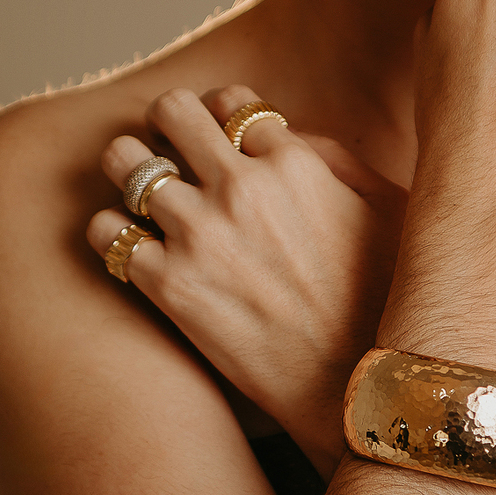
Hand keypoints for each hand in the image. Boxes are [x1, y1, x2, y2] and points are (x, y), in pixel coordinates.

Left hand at [87, 85, 406, 477]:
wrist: (359, 394)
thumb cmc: (387, 303)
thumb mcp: (389, 210)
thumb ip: (336, 160)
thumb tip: (287, 136)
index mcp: (295, 162)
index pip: (231, 100)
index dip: (220, 114)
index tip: (218, 138)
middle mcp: (241, 187)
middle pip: (168, 111)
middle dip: (165, 126)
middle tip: (170, 153)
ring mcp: (200, 235)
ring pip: (123, 161)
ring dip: (129, 173)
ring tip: (143, 198)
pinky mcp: (170, 288)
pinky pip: (105, 232)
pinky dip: (112, 236)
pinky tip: (136, 251)